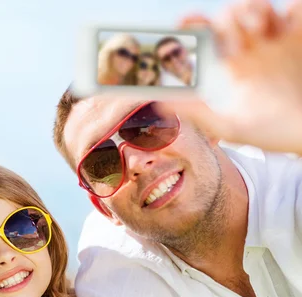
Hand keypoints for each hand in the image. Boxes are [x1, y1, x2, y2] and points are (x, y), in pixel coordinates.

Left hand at [163, 0, 301, 155]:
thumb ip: (197, 113)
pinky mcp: (301, 39)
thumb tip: (159, 105)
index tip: (184, 24)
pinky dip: (290, 11)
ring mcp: (278, 42)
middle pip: (231, 17)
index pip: (209, 36)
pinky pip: (295, 9)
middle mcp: (254, 50)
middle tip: (231, 35)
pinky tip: (285, 29)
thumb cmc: (273, 133)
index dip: (194, 26)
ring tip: (257, 29)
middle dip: (227, 20)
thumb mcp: (231, 125)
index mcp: (234, 67)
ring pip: (258, 7)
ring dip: (253, 10)